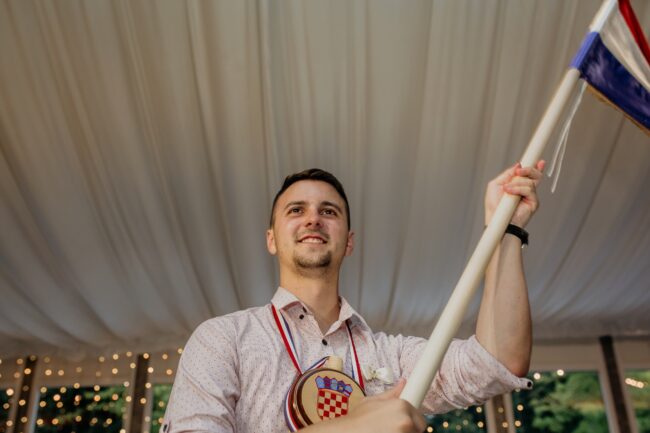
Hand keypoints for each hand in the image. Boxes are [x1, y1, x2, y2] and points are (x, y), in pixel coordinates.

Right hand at [303, 379, 425, 432]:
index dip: (412, 423)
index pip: (420, 419)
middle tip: (389, 430)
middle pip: (418, 430)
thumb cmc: (357, 420)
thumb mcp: (372, 402)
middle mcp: (406, 420)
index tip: (404, 424)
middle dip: (408, 430)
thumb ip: (391, 394)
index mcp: (402, 405)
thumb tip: (403, 382)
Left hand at [484, 160, 544, 227]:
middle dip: (528, 170)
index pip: (530, 174)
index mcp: (518, 185)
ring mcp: (531, 196)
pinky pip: (529, 189)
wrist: (497, 219)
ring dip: (516, 183)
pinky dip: (518, 189)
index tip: (539, 161)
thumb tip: (518, 165)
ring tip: (506, 189)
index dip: (535, 167)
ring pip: (530, 181)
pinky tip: (509, 192)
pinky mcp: (534, 202)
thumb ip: (507, 174)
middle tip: (519, 171)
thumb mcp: (496, 184)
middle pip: (535, 175)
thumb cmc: (494, 205)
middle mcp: (526, 190)